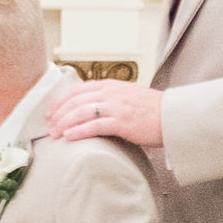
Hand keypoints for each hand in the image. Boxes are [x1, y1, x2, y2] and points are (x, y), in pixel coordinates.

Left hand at [47, 79, 162, 147]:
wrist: (174, 116)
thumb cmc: (152, 110)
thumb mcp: (128, 97)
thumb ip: (109, 99)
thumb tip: (91, 108)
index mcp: (111, 85)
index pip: (78, 90)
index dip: (61, 101)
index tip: (51, 111)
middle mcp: (111, 93)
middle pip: (75, 101)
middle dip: (58, 114)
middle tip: (48, 126)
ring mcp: (116, 106)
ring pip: (80, 112)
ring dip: (63, 123)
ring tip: (54, 133)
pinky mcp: (122, 122)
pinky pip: (94, 125)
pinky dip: (78, 131)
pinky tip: (68, 136)